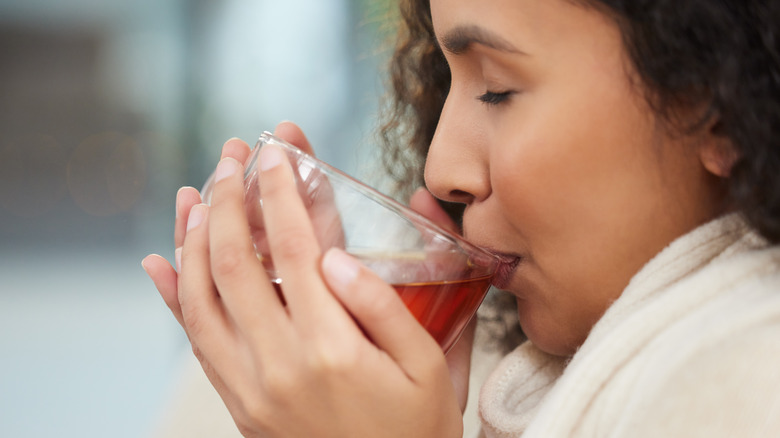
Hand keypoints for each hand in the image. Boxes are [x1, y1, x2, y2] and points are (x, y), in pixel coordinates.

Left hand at [144, 123, 463, 436]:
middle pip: (235, 262)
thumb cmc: (416, 430)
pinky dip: (173, 296)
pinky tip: (160, 261)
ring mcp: (250, 386)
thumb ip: (384, 307)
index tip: (276, 153)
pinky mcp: (236, 402)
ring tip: (194, 192)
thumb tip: (337, 256)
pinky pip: (195, 341)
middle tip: (232, 155)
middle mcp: (280, 364)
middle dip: (229, 198)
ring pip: (202, 296)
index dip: (281, 192)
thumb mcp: (430, 367)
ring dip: (192, 236)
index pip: (296, 248)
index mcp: (335, 348)